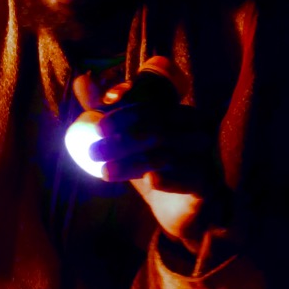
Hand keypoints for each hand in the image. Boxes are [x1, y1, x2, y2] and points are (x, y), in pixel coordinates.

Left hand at [73, 56, 227, 245]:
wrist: (179, 209)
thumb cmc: (153, 164)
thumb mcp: (127, 138)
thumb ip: (104, 110)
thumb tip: (81, 80)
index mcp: (180, 114)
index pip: (152, 107)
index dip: (124, 113)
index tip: (99, 126)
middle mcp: (198, 131)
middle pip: (157, 130)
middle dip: (121, 140)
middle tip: (93, 151)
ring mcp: (206, 157)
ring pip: (166, 155)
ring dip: (131, 163)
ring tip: (104, 172)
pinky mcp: (207, 185)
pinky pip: (189, 179)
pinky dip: (168, 179)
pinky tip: (149, 180)